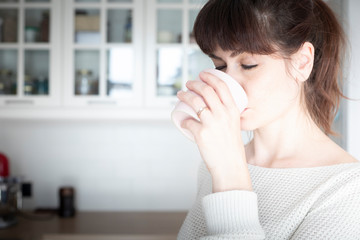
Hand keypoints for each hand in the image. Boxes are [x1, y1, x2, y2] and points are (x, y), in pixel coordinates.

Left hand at [176, 71, 251, 191]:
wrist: (230, 166)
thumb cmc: (231, 148)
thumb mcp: (234, 126)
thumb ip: (225, 116)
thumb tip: (209, 109)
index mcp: (233, 110)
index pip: (222, 86)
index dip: (210, 77)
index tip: (202, 74)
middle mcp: (223, 114)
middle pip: (206, 90)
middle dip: (194, 83)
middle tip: (188, 84)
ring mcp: (212, 123)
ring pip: (194, 101)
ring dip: (184, 95)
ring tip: (180, 95)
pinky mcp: (201, 133)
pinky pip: (187, 121)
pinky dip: (183, 120)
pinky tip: (182, 120)